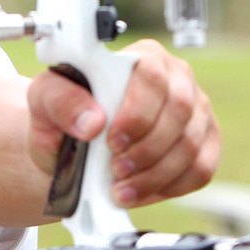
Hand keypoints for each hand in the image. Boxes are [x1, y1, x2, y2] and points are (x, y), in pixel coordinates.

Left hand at [26, 39, 219, 207]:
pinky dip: (169, 187)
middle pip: (179, 112)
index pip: (152, 76)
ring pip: (190, 146)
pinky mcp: (205, 143)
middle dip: (145, 149)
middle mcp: (176, 79)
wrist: (68, 150)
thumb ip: (60, 100)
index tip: (111, 141)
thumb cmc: (61, 117)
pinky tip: (139, 192)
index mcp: (141, 57)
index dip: (136, 112)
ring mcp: (196, 112)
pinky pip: (201, 169)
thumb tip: (93, 121)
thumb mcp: (44, 102)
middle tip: (115, 170)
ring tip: (120, 188)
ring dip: (154, 175)